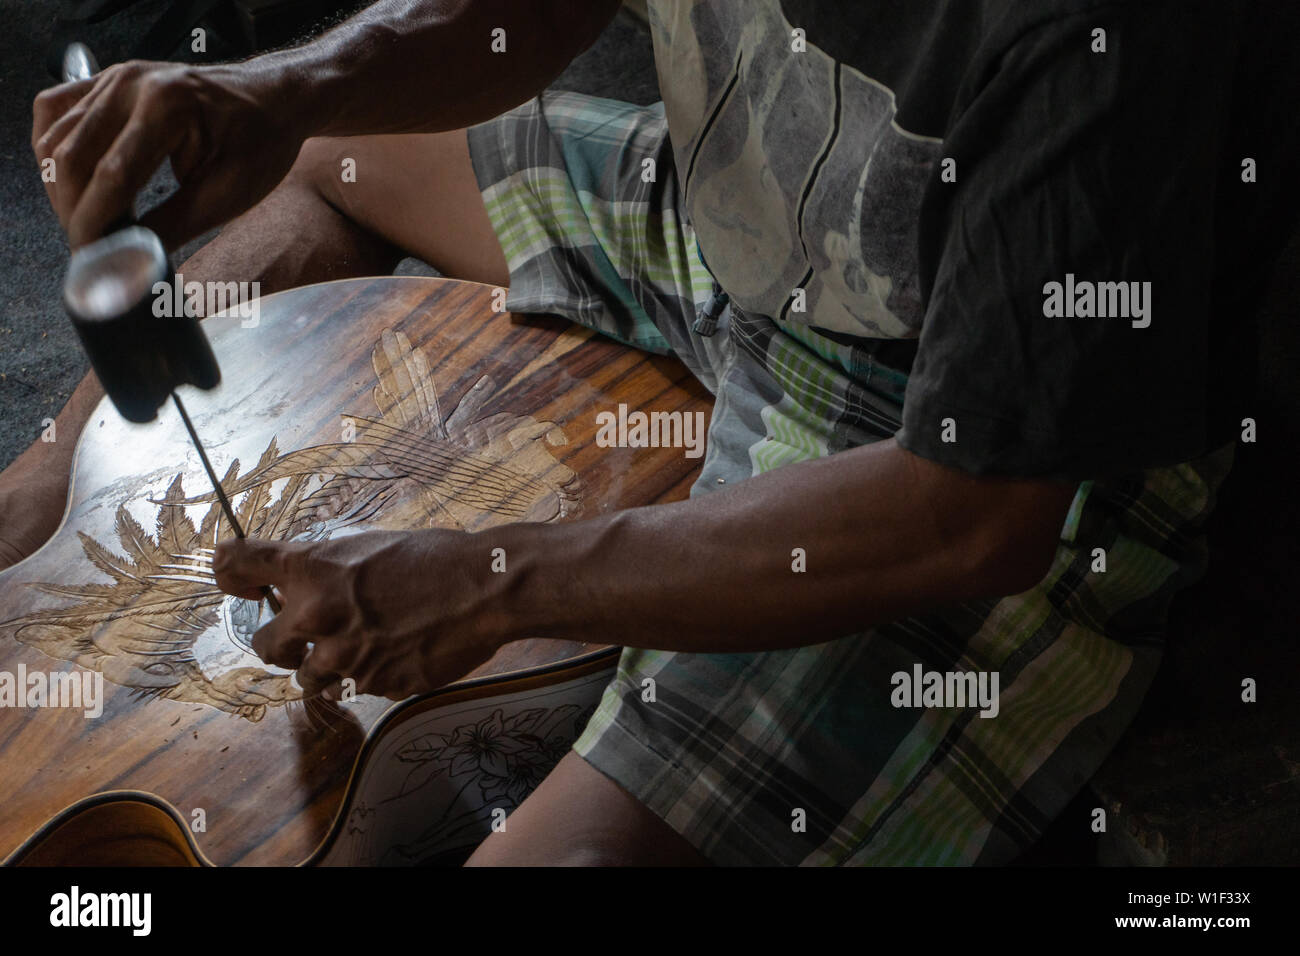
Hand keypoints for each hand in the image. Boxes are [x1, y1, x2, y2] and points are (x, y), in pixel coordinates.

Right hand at [32, 59, 305, 248]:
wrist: (274, 100)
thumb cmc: (262, 144)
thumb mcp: (226, 195)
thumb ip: (172, 227)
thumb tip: (127, 260)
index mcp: (168, 107)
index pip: (112, 175)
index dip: (94, 224)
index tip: (91, 258)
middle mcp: (133, 83)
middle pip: (72, 156)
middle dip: (73, 210)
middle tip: (89, 247)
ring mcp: (116, 77)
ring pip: (55, 137)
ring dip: (60, 186)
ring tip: (87, 221)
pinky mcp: (108, 80)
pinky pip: (56, 112)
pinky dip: (53, 150)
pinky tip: (71, 181)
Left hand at [213, 531, 509, 700]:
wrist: (486, 590)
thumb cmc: (435, 558)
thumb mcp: (370, 546)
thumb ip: (326, 569)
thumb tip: (298, 585)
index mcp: (313, 569)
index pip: (237, 565)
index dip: (229, 573)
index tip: (236, 582)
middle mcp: (317, 615)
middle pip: (262, 643)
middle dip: (281, 641)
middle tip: (303, 633)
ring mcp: (346, 657)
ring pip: (307, 678)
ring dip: (323, 666)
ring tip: (358, 646)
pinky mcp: (376, 685)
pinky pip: (356, 687)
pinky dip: (368, 674)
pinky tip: (396, 652)